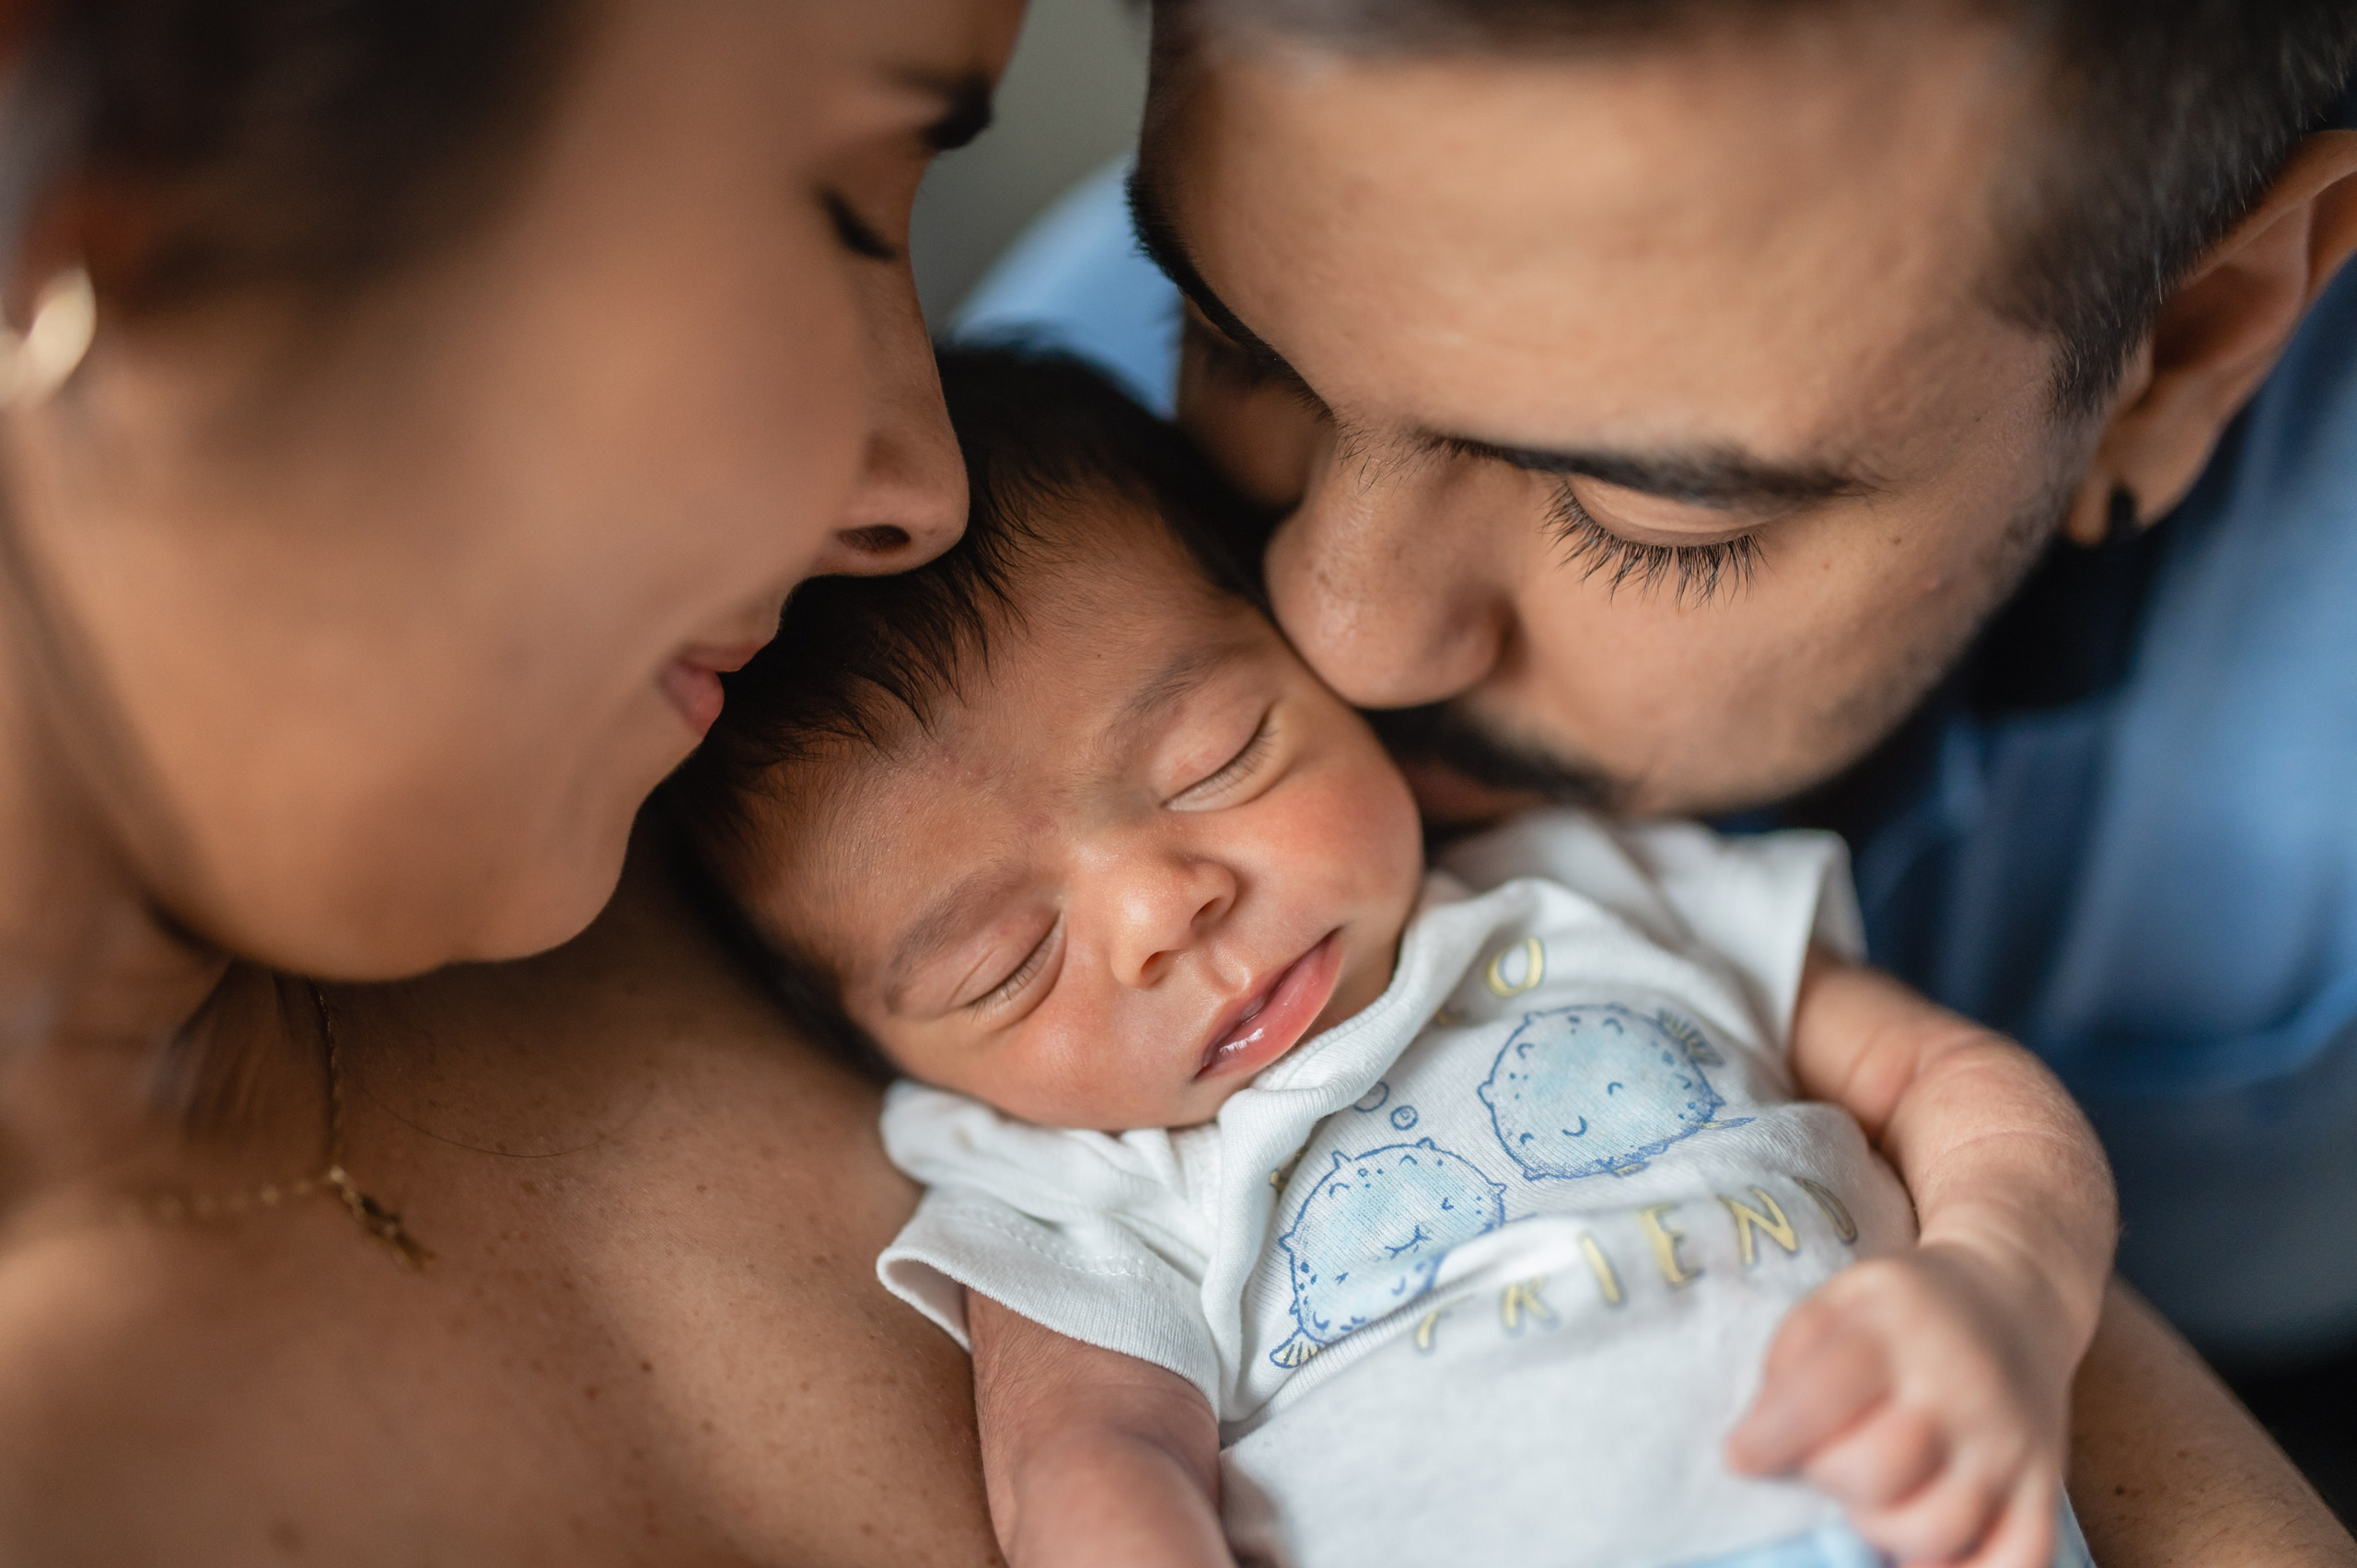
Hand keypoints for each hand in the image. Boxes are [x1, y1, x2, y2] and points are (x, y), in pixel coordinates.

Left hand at [1725, 1242, 2073, 1567]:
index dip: (1768, 1440)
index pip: (1819, 1398)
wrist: (2014, 1298)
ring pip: (1933, 1530)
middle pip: (1872, 1475)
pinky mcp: (2047, 1488)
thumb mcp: (1837, 1301)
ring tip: (1876, 1497)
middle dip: (1830, 1479)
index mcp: (1897, 1328)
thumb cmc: (1904, 1311)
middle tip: (1828, 1461)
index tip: (1740, 1457)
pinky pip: (2016, 1563)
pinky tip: (1926, 1557)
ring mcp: (2010, 1444)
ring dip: (1883, 1530)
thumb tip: (1754, 1449)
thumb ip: (1788, 1364)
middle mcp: (1962, 1388)